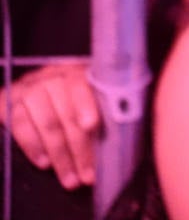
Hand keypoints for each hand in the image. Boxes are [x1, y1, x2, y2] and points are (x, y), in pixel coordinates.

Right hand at [0, 63, 99, 189]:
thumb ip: (100, 107)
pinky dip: (33, 147)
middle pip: (66, 114)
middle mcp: (51, 78)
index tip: (92, 126)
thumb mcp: (87, 94)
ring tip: (70, 178)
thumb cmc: (69, 96)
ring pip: (47, 124)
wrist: (31, 89)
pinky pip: (20, 126)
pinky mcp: (7, 103)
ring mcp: (28, 90)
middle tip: (88, 174)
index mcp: (76, 72)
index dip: (86, 106)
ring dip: (60, 155)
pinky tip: (45, 163)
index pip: (81, 86)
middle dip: (79, 148)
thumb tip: (116, 136)